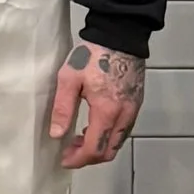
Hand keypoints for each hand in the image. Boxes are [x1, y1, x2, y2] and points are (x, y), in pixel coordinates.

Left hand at [49, 41, 143, 169]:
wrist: (120, 34)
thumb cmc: (92, 55)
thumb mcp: (69, 78)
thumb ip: (63, 108)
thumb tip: (57, 135)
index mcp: (107, 111)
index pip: (94, 148)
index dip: (78, 159)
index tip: (64, 159)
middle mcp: (124, 116)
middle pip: (109, 151)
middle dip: (88, 157)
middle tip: (70, 151)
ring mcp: (133, 110)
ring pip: (118, 142)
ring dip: (99, 147)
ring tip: (79, 138)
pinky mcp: (137, 103)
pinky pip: (124, 130)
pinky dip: (108, 136)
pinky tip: (94, 125)